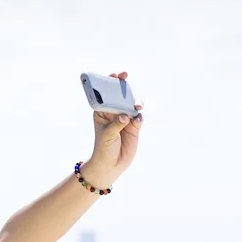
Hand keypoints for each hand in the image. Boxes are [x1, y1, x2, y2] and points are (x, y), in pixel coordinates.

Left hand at [83, 71, 143, 187]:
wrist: (111, 165)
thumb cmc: (103, 149)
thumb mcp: (107, 135)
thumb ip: (116, 124)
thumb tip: (126, 116)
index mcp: (102, 112)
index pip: (106, 94)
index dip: (110, 82)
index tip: (115, 75)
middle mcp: (115, 113)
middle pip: (121, 95)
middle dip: (124, 86)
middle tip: (125, 77)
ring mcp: (126, 119)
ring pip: (133, 104)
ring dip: (136, 101)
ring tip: (136, 107)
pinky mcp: (135, 126)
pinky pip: (139, 116)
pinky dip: (139, 117)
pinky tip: (136, 120)